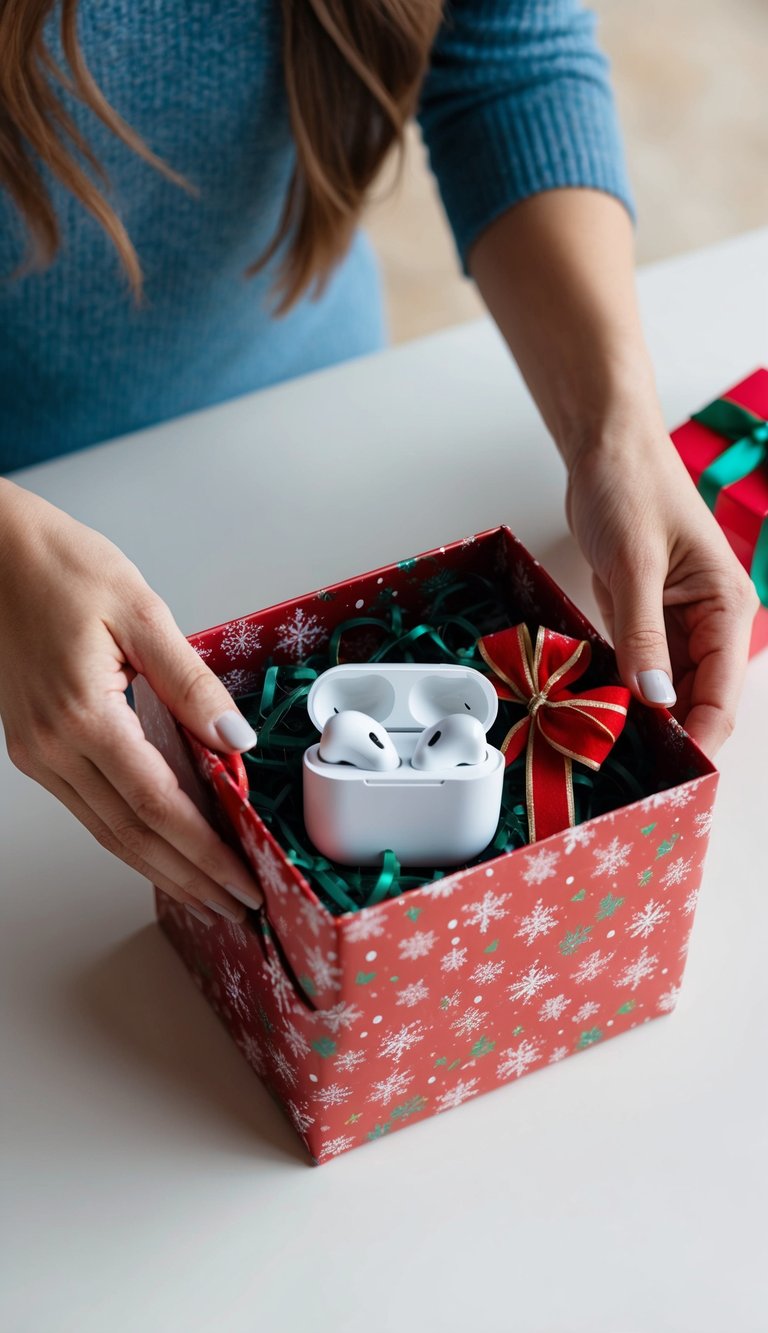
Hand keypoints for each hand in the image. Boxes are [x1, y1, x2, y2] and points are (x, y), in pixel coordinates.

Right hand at [0, 481, 263, 923]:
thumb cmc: (59, 565)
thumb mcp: (139, 609)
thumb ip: (189, 682)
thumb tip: (233, 739)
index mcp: (82, 715)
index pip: (158, 806)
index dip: (204, 853)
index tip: (243, 883)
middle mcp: (52, 747)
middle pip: (131, 835)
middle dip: (189, 878)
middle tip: (239, 907)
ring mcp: (36, 752)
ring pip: (106, 830)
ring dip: (160, 867)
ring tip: (208, 893)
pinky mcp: (33, 746)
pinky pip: (88, 806)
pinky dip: (129, 835)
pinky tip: (160, 846)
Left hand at [564, 422, 758, 758]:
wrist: (605, 448)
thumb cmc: (632, 486)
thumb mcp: (634, 563)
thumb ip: (643, 634)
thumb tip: (654, 698)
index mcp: (727, 606)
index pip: (723, 692)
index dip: (701, 734)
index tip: (673, 768)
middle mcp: (709, 620)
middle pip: (696, 698)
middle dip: (667, 730)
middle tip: (626, 762)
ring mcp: (675, 621)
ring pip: (663, 687)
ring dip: (638, 710)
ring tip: (602, 738)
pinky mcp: (644, 617)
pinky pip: (636, 665)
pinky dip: (619, 684)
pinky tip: (595, 704)